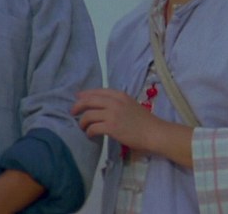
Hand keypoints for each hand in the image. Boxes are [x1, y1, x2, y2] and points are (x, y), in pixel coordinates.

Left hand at [72, 88, 193, 166]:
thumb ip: (116, 103)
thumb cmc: (144, 122)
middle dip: (78, 106)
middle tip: (73, 112)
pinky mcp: (111, 127)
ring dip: (82, 122)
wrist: (154, 132)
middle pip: (89, 100)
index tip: (77, 97)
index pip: (97, 91)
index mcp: (119, 95)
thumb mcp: (130, 105)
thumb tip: (101, 107)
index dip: (85, 94)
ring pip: (88, 115)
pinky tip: (90, 135)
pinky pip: (93, 127)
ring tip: (82, 127)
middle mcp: (114, 102)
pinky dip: (89, 131)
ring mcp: (112, 114)